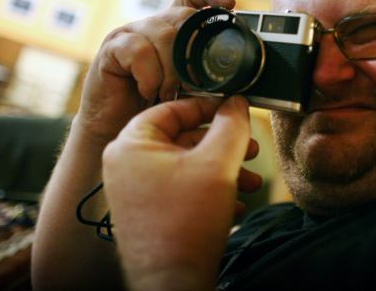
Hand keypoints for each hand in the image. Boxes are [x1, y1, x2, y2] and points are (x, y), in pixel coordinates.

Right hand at [74, 0, 235, 144]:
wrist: (116, 131)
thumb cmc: (153, 111)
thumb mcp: (188, 93)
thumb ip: (208, 80)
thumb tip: (238, 85)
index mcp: (173, 31)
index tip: (229, 5)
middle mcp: (152, 26)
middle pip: (183, 15)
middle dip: (195, 50)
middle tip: (195, 83)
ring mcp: (130, 34)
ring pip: (164, 34)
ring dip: (172, 70)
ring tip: (170, 94)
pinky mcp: (111, 49)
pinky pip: (138, 50)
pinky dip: (149, 75)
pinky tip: (148, 91)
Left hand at [103, 96, 260, 290]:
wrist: (172, 285)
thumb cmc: (186, 225)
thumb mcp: (218, 164)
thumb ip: (231, 125)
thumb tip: (237, 102)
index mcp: (130, 144)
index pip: (173, 108)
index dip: (209, 106)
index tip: (235, 110)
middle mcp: (125, 164)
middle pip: (182, 138)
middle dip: (223, 145)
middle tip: (250, 148)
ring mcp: (134, 190)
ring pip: (185, 166)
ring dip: (222, 170)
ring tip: (250, 180)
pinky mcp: (146, 212)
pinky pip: (179, 188)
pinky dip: (209, 190)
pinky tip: (235, 202)